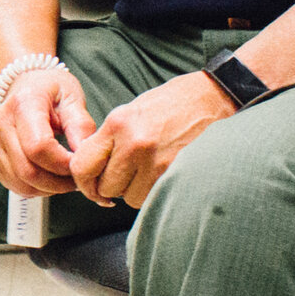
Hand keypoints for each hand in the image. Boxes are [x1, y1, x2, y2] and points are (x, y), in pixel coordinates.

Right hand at [0, 66, 98, 197]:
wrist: (25, 85)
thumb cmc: (52, 91)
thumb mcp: (73, 97)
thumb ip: (81, 126)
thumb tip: (84, 159)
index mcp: (23, 104)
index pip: (38, 147)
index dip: (63, 164)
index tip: (79, 164)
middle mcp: (1, 123)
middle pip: (27, 171)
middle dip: (58, 183)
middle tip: (76, 178)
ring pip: (21, 183)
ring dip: (49, 189)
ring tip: (65, 178)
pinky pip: (15, 185)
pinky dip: (36, 189)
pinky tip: (49, 177)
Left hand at [65, 71, 236, 208]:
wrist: (212, 98)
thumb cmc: (170, 104)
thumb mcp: (130, 112)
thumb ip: (108, 140)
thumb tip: (89, 172)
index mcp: (117, 124)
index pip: (82, 166)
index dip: (84, 182)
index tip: (91, 186)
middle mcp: (134, 143)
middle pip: (106, 187)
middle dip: (112, 187)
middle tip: (126, 175)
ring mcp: (156, 160)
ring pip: (129, 198)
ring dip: (134, 191)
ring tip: (147, 171)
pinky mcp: (176, 172)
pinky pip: (151, 198)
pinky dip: (153, 193)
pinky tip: (161, 174)